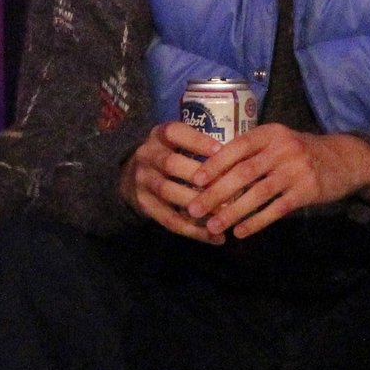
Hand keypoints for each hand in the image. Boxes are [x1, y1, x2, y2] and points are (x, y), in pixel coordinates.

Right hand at [120, 122, 224, 241]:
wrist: (128, 177)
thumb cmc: (168, 156)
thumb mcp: (176, 143)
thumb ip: (200, 147)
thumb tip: (241, 157)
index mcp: (159, 135)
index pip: (175, 132)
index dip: (197, 141)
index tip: (221, 150)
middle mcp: (147, 155)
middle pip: (171, 163)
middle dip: (200, 175)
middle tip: (229, 186)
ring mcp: (143, 181)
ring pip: (169, 192)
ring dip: (199, 204)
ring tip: (225, 213)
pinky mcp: (144, 205)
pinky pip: (169, 219)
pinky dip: (193, 230)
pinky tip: (215, 237)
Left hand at [184, 125, 369, 239]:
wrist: (346, 159)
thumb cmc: (302, 153)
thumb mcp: (279, 142)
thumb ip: (252, 152)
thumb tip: (212, 170)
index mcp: (271, 133)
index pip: (237, 147)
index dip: (215, 164)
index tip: (195, 180)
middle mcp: (283, 148)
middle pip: (243, 173)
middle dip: (216, 193)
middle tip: (194, 209)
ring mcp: (297, 170)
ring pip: (258, 194)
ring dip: (232, 212)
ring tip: (213, 226)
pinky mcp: (308, 191)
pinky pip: (276, 209)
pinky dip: (256, 222)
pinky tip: (241, 232)